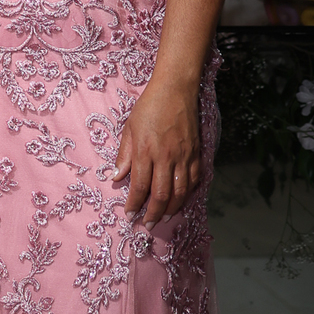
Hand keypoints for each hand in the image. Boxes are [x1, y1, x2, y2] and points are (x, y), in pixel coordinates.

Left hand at [113, 77, 200, 224]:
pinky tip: (181, 200)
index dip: (134, 203)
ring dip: (172, 208)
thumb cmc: (149, 107)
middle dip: (154, 213)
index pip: (139, 185)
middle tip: (148, 224)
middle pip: (161, 194)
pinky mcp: (197, 153)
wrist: (175, 90)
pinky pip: (194, 179)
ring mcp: (184, 156)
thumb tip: (116, 177)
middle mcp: (166, 157)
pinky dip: (188, 193)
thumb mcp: (129, 128)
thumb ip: (124, 155)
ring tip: (165, 217)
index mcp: (146, 151)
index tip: (129, 214)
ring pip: (180, 191)